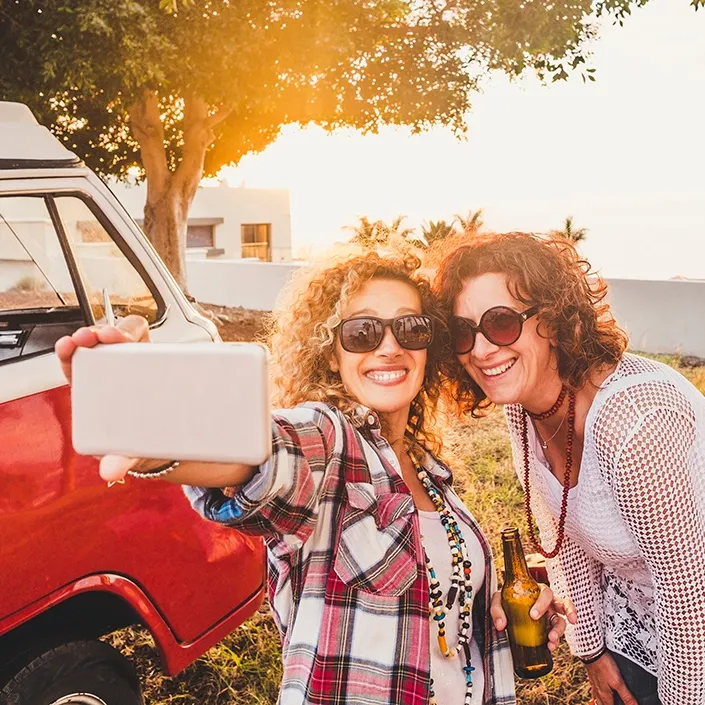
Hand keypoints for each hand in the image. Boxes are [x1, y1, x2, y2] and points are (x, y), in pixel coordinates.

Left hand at [55, 315, 150, 482]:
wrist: (168, 444)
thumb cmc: (138, 444)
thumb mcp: (127, 454)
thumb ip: (119, 460)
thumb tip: (110, 470)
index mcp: (97, 392)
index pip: (76, 364)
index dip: (71, 351)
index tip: (72, 345)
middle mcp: (115, 373)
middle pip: (101, 343)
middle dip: (97, 333)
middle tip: (103, 337)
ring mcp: (139, 364)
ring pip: (127, 336)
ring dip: (122, 330)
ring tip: (122, 336)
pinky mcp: (161, 361)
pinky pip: (152, 342)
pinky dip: (149, 337)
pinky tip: (151, 337)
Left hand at [490, 585, 576, 650]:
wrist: (506, 609)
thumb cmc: (506, 600)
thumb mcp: (499, 600)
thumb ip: (497, 609)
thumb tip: (500, 625)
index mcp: (537, 592)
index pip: (546, 593)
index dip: (542, 603)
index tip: (533, 615)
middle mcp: (547, 603)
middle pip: (562, 605)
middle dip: (560, 617)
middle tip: (550, 631)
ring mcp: (550, 616)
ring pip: (561, 621)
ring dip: (559, 631)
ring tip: (552, 640)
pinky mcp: (549, 628)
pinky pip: (556, 634)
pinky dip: (556, 641)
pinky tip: (550, 647)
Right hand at [585, 652, 636, 704]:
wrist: (592, 652)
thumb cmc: (605, 666)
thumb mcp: (618, 682)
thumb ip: (626, 696)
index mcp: (604, 696)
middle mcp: (598, 692)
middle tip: (615, 704)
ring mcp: (594, 684)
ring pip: (597, 698)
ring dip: (602, 702)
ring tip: (607, 702)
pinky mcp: (592, 676)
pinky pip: (595, 689)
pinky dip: (598, 693)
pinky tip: (601, 689)